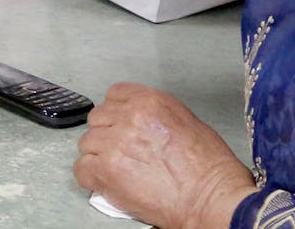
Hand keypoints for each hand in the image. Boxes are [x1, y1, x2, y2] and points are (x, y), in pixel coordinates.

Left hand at [74, 83, 255, 228]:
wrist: (212, 200)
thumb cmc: (210, 169)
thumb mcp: (188, 122)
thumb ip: (156, 115)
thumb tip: (138, 120)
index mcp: (150, 102)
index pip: (115, 94)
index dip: (116, 112)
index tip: (119, 124)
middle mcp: (129, 117)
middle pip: (98, 118)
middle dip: (106, 134)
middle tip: (120, 152)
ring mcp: (115, 143)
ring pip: (87, 143)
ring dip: (98, 156)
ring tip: (117, 170)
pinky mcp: (106, 170)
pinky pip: (82, 169)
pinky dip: (91, 178)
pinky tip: (107, 183)